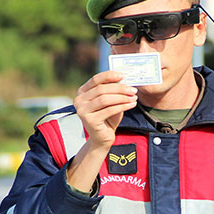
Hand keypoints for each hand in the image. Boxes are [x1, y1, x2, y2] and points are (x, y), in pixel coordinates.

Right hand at [66, 71, 137, 191]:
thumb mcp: (111, 101)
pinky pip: (109, 110)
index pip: (96, 79)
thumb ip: (113, 91)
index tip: (123, 75)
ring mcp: (82, 110)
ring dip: (122, 97)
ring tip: (134, 98)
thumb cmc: (108, 117)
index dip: (109, 76)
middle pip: (101, 89)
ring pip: (104, 99)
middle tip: (133, 90)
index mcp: (83, 92)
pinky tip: (132, 104)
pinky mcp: (89, 120)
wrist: (103, 138)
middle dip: (120, 88)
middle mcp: (79, 100)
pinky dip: (122, 106)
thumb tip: (125, 79)